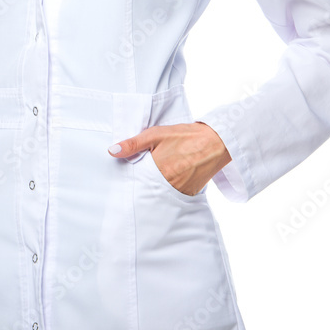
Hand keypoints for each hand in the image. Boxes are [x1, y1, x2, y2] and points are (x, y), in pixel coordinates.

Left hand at [108, 122, 231, 195]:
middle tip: (139, 180)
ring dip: (156, 188)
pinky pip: (174, 195)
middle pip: (147, 188)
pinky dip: (169, 189)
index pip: (136, 180)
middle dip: (142, 185)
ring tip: (156, 178)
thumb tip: (112, 151)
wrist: (216, 141)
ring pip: (160, 193)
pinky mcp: (191, 193)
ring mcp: (180, 190)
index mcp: (157, 170)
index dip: (130, 179)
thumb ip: (133, 144)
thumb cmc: (185, 136)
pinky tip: (168, 180)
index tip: (123, 179)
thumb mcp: (156, 134)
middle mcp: (168, 184)